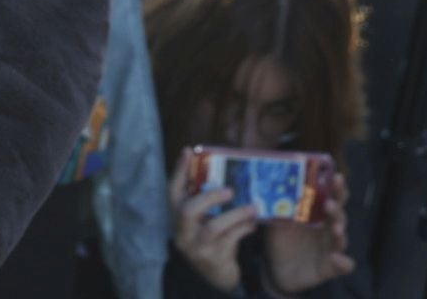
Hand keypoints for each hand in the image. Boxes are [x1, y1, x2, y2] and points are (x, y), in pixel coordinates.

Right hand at [169, 148, 258, 292]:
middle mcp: (183, 233)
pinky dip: (244, 228)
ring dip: (235, 214)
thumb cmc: (211, 238)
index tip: (189, 151)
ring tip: (253, 206)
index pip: (173, 191)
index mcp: (177, 218)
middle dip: (209, 197)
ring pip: (213, 227)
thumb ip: (209, 201)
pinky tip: (253, 223)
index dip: (179, 171)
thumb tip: (229, 173)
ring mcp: (197, 248)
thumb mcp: (204, 219)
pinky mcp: (214, 259)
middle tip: (230, 190)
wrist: (215, 275)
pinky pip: (231, 240)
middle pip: (187, 211)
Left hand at [263, 169, 354, 292]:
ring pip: (342, 238)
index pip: (331, 197)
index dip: (336, 187)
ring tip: (336, 229)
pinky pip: (343, 265)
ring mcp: (330, 247)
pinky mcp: (330, 267)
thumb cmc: (282, 241)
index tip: (336, 177)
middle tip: (330, 204)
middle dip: (338, 207)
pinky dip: (343, 262)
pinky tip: (337, 258)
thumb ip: (280, 206)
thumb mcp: (278, 221)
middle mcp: (328, 229)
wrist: (277, 271)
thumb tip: (273, 184)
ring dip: (340, 231)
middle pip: (339, 215)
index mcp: (318, 215)